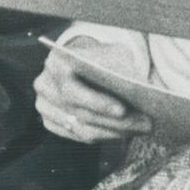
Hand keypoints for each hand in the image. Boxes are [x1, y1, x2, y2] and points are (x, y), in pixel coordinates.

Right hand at [34, 36, 151, 143]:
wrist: (81, 62)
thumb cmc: (99, 57)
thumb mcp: (111, 53)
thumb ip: (117, 70)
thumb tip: (137, 91)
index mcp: (55, 63)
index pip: (73, 90)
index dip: (98, 103)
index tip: (123, 110)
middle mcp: (44, 85)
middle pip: (80, 113)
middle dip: (116, 122)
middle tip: (145, 124)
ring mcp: (43, 105)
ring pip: (82, 129)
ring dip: (114, 132)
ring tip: (141, 129)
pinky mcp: (49, 121)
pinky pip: (79, 136)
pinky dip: (104, 135)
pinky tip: (124, 131)